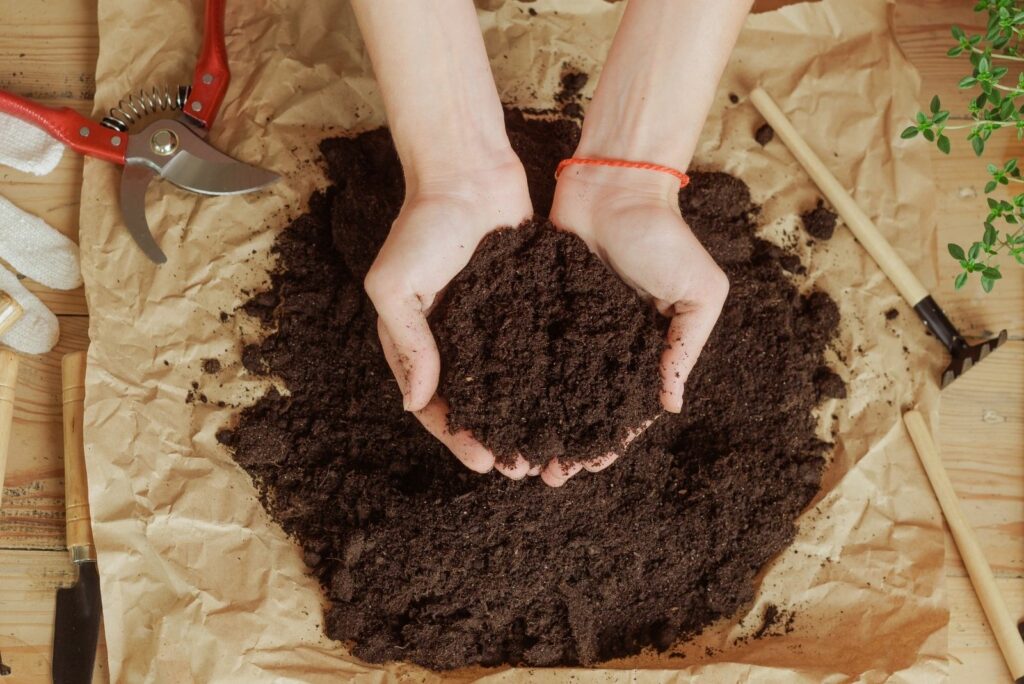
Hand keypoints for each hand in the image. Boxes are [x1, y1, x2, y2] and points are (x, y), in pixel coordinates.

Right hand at [365, 160, 537, 479]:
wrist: (467, 171)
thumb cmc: (423, 225)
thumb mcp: (396, 284)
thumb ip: (407, 343)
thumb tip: (414, 402)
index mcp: (418, 340)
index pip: (433, 404)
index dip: (456, 436)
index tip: (484, 461)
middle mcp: (455, 339)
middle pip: (474, 403)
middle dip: (494, 437)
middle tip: (522, 467)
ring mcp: (490, 324)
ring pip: (507, 384)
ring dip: (523, 417)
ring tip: (547, 447)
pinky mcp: (523, 303)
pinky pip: (534, 349)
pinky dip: (547, 377)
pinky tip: (568, 400)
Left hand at [544, 164, 728, 485]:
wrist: (616, 183)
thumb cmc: (664, 236)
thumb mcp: (699, 292)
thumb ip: (685, 348)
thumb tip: (670, 406)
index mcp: (644, 347)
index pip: (626, 408)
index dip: (609, 439)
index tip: (588, 465)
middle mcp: (604, 344)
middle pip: (581, 405)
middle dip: (565, 441)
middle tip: (543, 473)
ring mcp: (569, 327)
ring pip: (548, 386)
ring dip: (535, 420)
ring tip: (515, 453)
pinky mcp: (539, 304)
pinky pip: (525, 349)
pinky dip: (513, 379)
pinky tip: (497, 406)